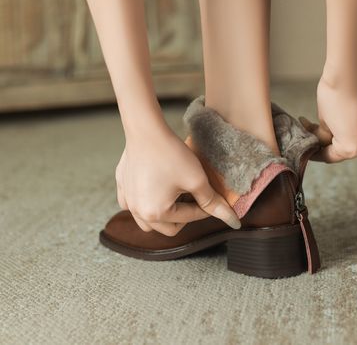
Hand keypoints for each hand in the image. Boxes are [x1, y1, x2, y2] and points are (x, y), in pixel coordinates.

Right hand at [115, 127, 240, 234]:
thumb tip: (232, 221)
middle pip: (168, 227)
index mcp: (156, 214)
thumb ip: (212, 202)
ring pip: (148, 221)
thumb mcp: (196, 180)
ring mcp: (127, 200)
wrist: (146, 130)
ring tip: (175, 197)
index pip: (189, 218)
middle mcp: (138, 212)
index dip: (205, 209)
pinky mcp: (122, 186)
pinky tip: (155, 189)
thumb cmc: (171, 155)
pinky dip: (145, 203)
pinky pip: (133, 205)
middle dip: (184, 216)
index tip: (214, 199)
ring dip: (163, 214)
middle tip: (195, 199)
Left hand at [303, 72, 356, 162]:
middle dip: (338, 140)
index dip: (317, 151)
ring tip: (347, 121)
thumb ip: (327, 135)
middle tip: (326, 127)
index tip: (311, 147)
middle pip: (351, 149)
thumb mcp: (323, 120)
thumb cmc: (331, 95)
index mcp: (350, 148)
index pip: (330, 156)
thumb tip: (326, 139)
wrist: (348, 73)